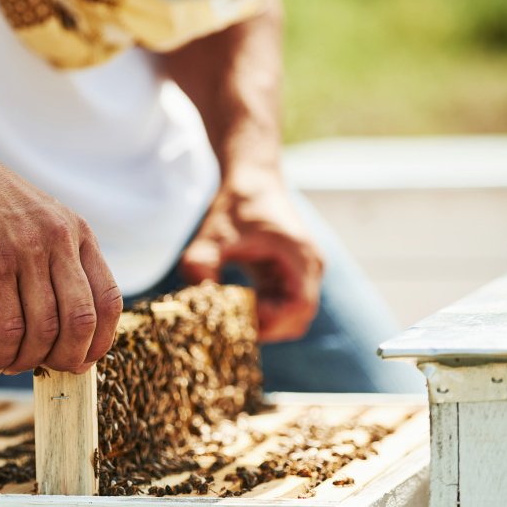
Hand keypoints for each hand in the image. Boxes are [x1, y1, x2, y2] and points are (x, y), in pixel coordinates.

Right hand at [0, 127, 122, 375]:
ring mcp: (27, 251)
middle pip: (82, 321)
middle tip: (50, 371)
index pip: (110, 300)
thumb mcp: (36, 220)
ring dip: (29, 361)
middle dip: (69, 359)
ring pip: (44, 329)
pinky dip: (2, 354)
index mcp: (77, 233)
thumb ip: (53, 262)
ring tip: (11, 364)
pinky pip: (7, 326)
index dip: (101, 341)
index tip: (84, 360)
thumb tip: (56, 325)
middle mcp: (59, 241)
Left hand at [180, 173, 323, 342]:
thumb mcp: (213, 233)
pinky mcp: (292, 274)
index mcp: (299, 256)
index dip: (271, 320)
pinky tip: (236, 305)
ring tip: (232, 315)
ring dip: (265, 322)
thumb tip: (196, 297)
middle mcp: (310, 267)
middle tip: (231, 326)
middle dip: (267, 328)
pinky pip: (283, 305)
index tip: (239, 316)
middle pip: (299, 318)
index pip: (299, 307)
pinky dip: (263, 312)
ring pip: (292, 316)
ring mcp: (304, 272)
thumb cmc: (236, 203)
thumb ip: (201, 263)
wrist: (252, 179)